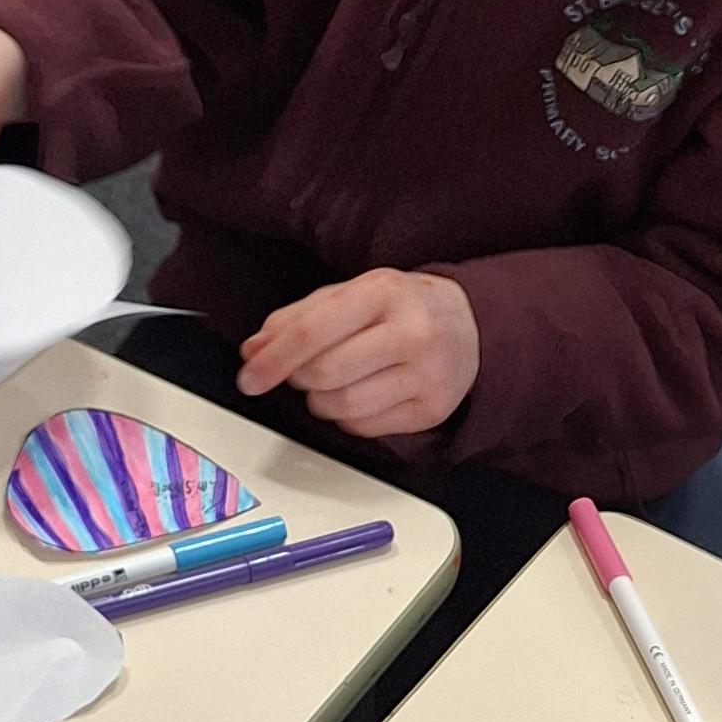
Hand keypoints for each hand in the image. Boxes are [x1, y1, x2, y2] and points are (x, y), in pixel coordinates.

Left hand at [240, 268, 478, 441]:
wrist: (471, 324)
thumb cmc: (402, 307)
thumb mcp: (351, 294)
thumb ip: (298, 318)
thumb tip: (255, 351)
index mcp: (384, 292)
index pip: (314, 331)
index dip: (273, 359)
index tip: (249, 378)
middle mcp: (412, 332)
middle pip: (325, 374)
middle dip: (299, 379)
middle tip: (302, 372)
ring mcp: (427, 374)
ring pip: (343, 407)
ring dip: (321, 402)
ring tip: (333, 383)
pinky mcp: (433, 409)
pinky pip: (366, 428)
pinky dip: (348, 418)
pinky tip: (361, 395)